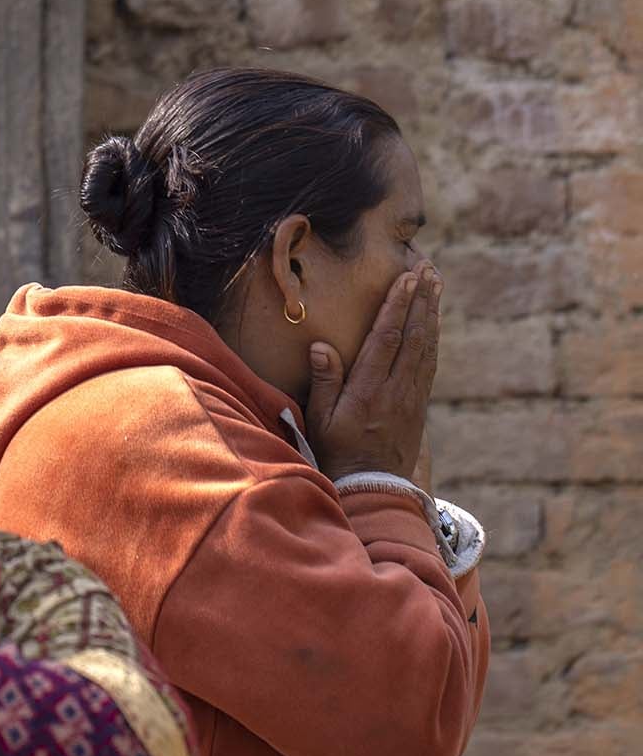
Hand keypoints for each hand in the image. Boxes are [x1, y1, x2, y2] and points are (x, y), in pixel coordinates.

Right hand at [305, 263, 441, 481]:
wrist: (373, 487)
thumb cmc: (337, 451)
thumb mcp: (320, 420)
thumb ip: (324, 382)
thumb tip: (321, 346)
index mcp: (368, 390)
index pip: (387, 339)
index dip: (398, 306)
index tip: (407, 278)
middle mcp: (395, 389)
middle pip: (413, 336)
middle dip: (421, 299)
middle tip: (428, 269)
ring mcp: (411, 396)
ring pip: (426, 346)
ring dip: (431, 312)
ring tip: (436, 285)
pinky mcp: (419, 403)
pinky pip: (430, 362)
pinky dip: (433, 336)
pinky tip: (433, 321)